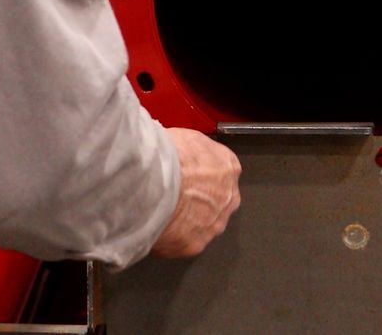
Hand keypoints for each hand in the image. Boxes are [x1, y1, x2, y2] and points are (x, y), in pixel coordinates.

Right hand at [149, 128, 241, 257]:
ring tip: (160, 211)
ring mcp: (213, 224)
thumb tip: (180, 152)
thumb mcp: (185, 136)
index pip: (220, 172)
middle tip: (172, 194)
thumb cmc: (168, 155)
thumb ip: (192, 150)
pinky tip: (153, 226)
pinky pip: (181, 242)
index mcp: (228, 167)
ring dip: (184, 220)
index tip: (185, 174)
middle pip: (215, 201)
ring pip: (201, 224)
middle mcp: (228, 198)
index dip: (200, 173)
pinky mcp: (194, 245)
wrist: (154, 182)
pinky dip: (169, 237)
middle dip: (197, 200)